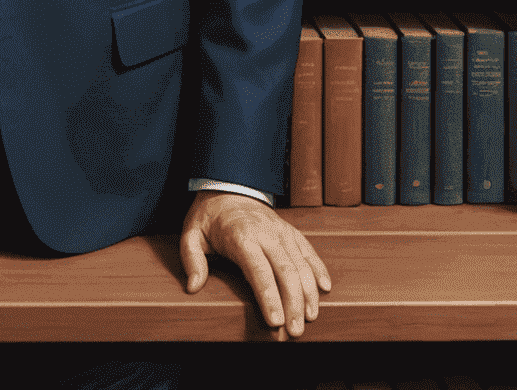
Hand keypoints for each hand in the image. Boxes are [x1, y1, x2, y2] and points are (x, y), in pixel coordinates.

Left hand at [180, 190, 330, 337]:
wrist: (228, 185)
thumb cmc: (209, 216)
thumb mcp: (191, 233)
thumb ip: (191, 259)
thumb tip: (193, 286)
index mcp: (241, 237)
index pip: (259, 271)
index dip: (269, 298)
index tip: (276, 322)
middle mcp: (266, 234)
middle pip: (286, 272)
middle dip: (293, 304)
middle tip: (294, 332)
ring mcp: (281, 232)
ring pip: (301, 265)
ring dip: (308, 293)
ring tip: (309, 318)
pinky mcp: (291, 231)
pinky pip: (308, 251)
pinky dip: (318, 269)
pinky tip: (325, 288)